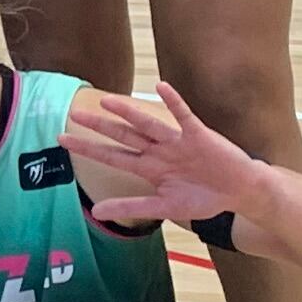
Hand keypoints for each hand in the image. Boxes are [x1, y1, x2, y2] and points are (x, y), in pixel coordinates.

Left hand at [61, 81, 269, 232]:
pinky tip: (161, 88)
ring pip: (148, 124)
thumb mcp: (163, 207)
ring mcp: (177, 141)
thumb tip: (97, 213)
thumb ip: (131, 207)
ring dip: (129, 113)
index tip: (62, 140)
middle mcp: (158, 151)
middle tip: (74, 114)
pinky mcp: (199, 135)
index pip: (113, 156)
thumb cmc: (203, 198)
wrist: (238, 192)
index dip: (89, 149)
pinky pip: (184, 116)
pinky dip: (174, 103)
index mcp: (149, 168)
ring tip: (107, 102)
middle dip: (100, 127)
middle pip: (124, 136)